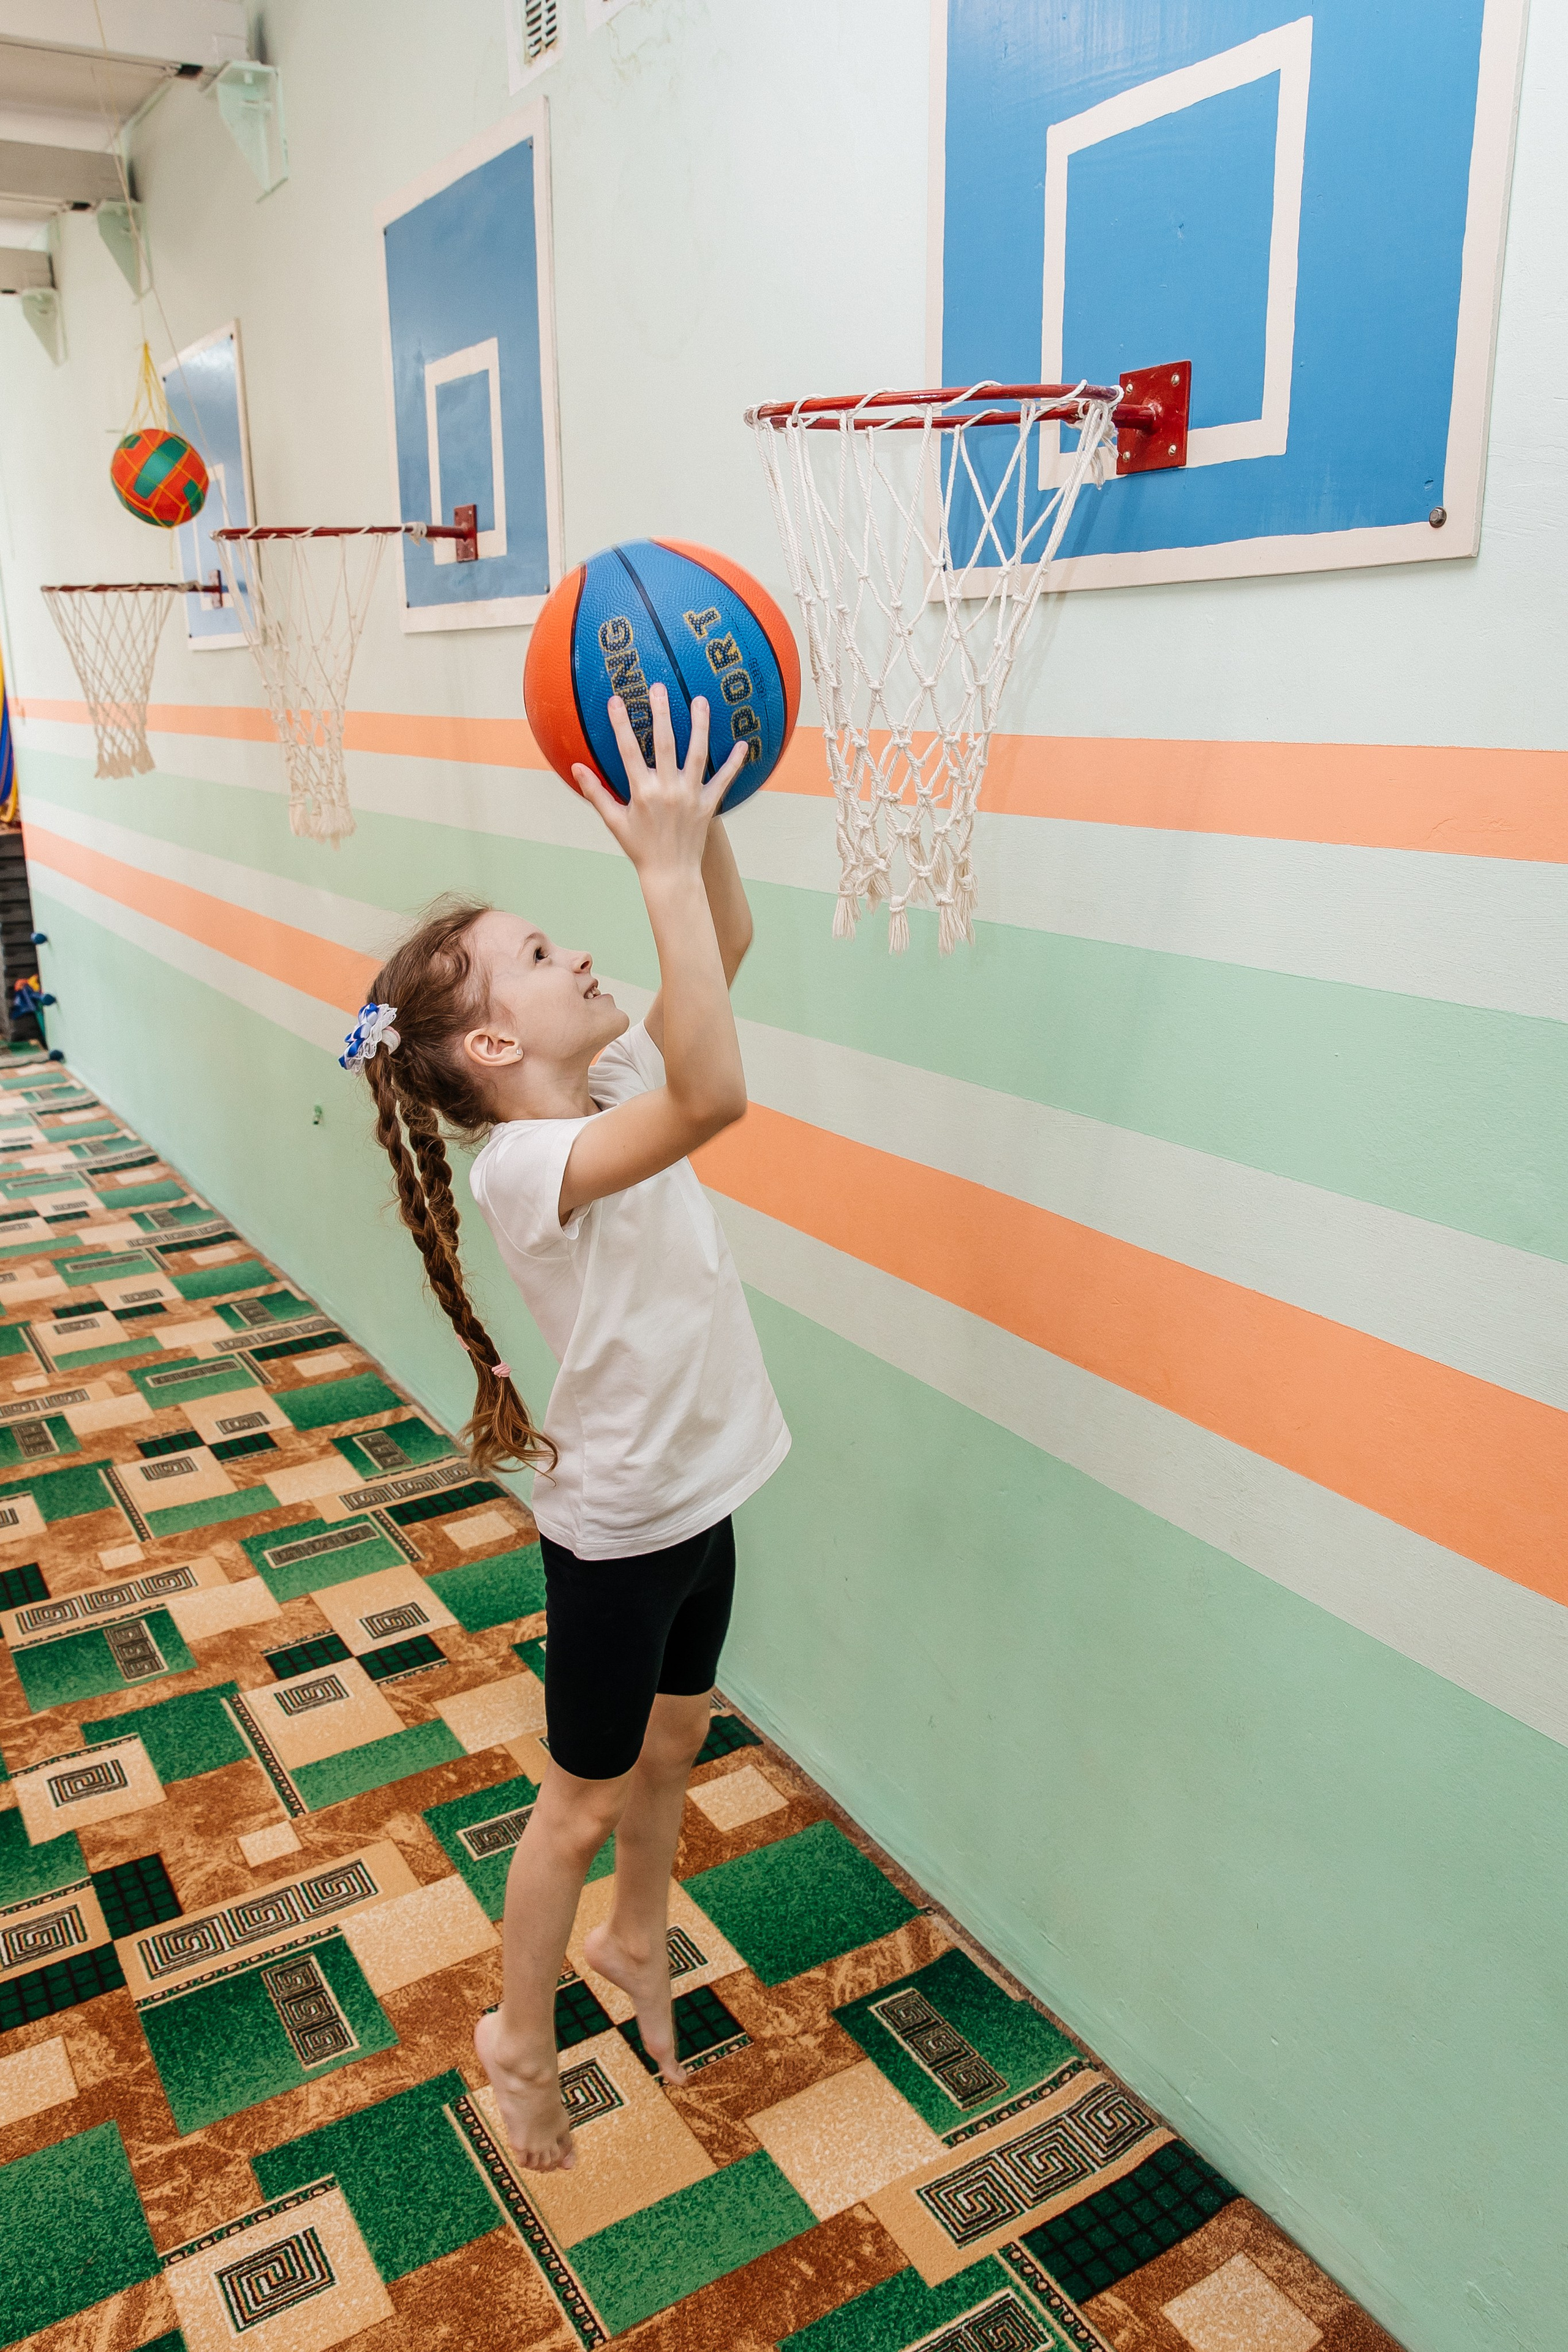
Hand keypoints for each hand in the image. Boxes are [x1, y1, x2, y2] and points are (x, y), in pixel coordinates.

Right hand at [573, 685, 748, 877]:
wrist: (670, 874)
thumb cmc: (640, 848)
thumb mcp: (614, 821)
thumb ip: (595, 792)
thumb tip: (576, 767)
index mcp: (641, 792)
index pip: (628, 750)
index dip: (621, 724)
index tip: (617, 700)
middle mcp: (667, 790)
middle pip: (665, 743)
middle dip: (661, 713)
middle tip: (659, 687)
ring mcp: (690, 796)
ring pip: (696, 754)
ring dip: (699, 726)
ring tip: (700, 700)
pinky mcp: (707, 805)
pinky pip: (723, 780)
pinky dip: (733, 763)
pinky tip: (742, 744)